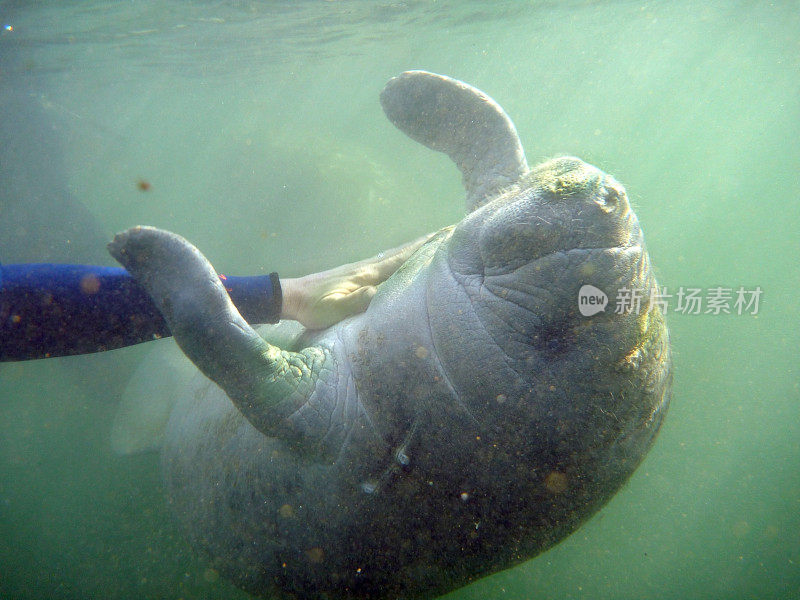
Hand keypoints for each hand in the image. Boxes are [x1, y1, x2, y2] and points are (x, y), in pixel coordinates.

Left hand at [280, 233, 434, 328]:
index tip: (444, 235)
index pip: (401, 259)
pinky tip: (402, 258)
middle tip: (448, 231)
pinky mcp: (357, 274)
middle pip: (402, 252)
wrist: (293, 297)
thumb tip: (378, 290)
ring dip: (415, 248)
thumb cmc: (314, 307)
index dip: (423, 248)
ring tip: (433, 241)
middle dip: (425, 242)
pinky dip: (401, 256)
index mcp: (367, 274)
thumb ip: (355, 300)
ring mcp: (362, 269)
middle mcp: (368, 267)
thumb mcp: (334, 309)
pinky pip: (387, 262)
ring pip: (395, 255)